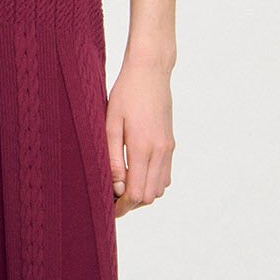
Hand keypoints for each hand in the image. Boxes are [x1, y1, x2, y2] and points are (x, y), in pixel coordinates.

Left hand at [106, 60, 173, 218]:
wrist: (151, 72)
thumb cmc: (125, 94)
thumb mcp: (110, 124)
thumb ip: (113, 158)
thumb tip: (116, 187)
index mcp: (143, 147)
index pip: (136, 193)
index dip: (123, 206)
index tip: (109, 207)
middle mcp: (160, 151)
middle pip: (150, 196)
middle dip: (132, 203)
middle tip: (112, 199)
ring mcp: (168, 148)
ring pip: (160, 188)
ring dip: (143, 193)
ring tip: (123, 187)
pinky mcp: (171, 143)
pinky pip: (166, 175)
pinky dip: (153, 182)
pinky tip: (136, 174)